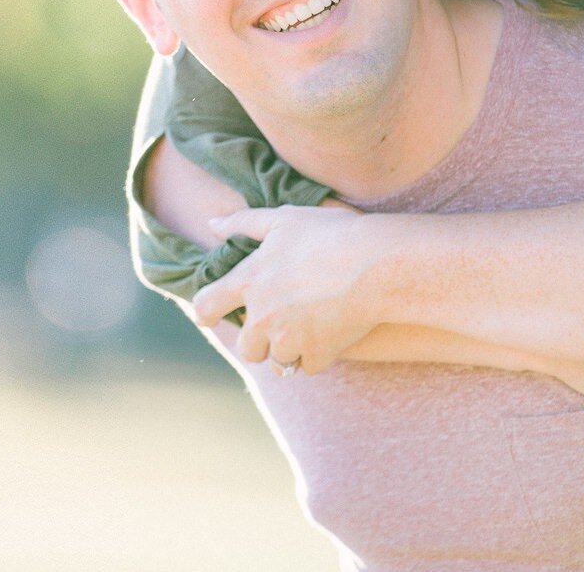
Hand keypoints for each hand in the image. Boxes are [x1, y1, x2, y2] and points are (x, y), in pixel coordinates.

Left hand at [191, 200, 386, 374]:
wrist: (376, 264)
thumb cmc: (330, 235)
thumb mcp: (284, 219)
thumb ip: (243, 222)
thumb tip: (211, 224)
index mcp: (249, 281)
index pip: (208, 306)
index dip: (207, 313)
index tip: (210, 317)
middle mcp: (263, 316)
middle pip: (247, 349)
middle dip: (260, 341)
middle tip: (280, 324)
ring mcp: (289, 339)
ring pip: (280, 360)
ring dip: (291, 348)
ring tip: (312, 324)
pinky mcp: (317, 354)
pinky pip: (310, 365)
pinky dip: (319, 354)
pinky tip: (332, 332)